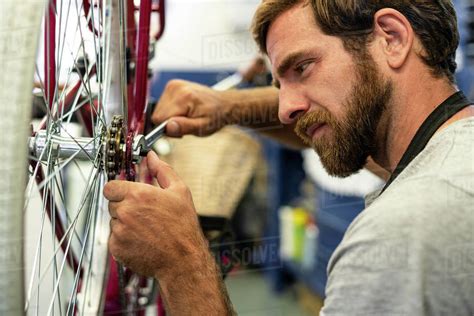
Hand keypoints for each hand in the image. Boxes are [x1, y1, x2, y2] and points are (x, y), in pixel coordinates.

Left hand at [103, 151, 207, 277]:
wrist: (182, 259)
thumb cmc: (183, 227)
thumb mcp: (179, 191)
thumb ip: (162, 170)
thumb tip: (152, 157)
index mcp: (138, 194)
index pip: (110, 186)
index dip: (119, 189)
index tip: (128, 193)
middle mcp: (125, 211)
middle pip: (112, 203)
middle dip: (125, 205)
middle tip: (144, 212)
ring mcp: (119, 230)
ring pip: (113, 221)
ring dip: (124, 222)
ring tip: (146, 228)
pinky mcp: (116, 247)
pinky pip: (114, 238)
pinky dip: (124, 238)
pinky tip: (142, 239)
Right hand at [152, 79, 232, 136]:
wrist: (223, 104)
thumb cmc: (215, 115)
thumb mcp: (202, 127)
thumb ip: (184, 127)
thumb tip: (167, 127)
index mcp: (183, 97)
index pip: (159, 118)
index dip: (168, 128)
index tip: (179, 130)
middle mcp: (176, 88)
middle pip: (157, 113)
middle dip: (168, 123)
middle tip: (185, 124)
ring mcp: (173, 85)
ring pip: (158, 109)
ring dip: (169, 117)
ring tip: (185, 117)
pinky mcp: (172, 86)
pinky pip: (162, 104)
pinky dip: (170, 111)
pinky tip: (183, 111)